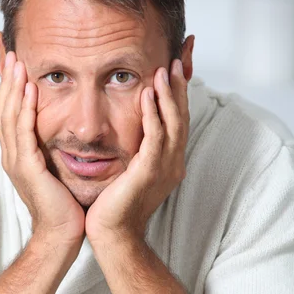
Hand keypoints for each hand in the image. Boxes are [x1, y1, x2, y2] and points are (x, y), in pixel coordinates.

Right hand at [0, 51, 85, 247]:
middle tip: (10, 52)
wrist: (62, 234)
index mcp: (19, 154)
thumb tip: (67, 130)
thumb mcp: (57, 169)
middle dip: (7, 80)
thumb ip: (53, 148)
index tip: (16, 62)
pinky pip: (23, 133)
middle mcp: (12, 155)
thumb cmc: (64, 204)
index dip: (11, 88)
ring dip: (13, 88)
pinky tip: (30, 90)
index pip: (11, 113)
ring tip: (16, 62)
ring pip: (9, 117)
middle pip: (4, 109)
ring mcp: (17, 161)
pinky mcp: (28, 168)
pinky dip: (25, 110)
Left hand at [85, 60, 189, 243]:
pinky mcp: (149, 172)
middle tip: (176, 60)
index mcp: (169, 162)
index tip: (173, 69)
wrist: (112, 233)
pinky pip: (155, 137)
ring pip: (173, 124)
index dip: (177, 95)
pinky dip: (154, 114)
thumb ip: (136, 150)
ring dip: (169, 95)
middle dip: (179, 88)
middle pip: (181, 118)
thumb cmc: (116, 204)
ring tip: (164, 69)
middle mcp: (172, 163)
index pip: (177, 122)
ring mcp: (164, 168)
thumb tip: (130, 131)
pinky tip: (148, 94)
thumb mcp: (130, 171)